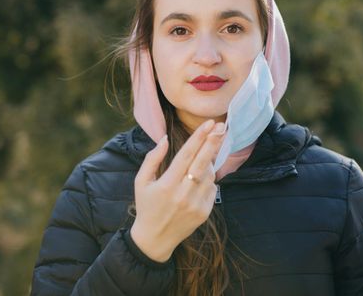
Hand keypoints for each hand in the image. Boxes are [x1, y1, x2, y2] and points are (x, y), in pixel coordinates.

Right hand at [130, 120, 224, 261]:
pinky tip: (198, 179)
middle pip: (203, 163)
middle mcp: (183, 194)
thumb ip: (152, 159)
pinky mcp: (204, 213)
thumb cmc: (146, 206)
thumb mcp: (141, 181)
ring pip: (209, 175)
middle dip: (213, 142)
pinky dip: (208, 179)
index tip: (209, 124)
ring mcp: (196, 204)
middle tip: (221, 126)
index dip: (199, 137)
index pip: (186, 155)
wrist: (155, 239)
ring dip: (208, 162)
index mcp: (167, 184)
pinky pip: (212, 188)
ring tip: (201, 159)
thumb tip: (165, 139)